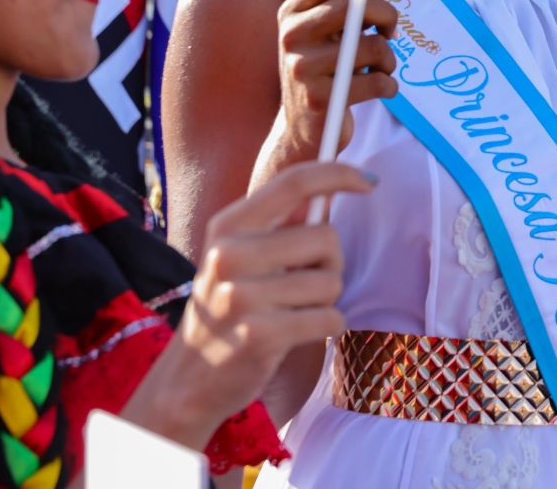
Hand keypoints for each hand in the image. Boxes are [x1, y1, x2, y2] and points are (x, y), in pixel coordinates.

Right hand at [129, 162, 373, 449]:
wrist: (186, 382)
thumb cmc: (228, 311)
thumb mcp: (238, 257)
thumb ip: (280, 224)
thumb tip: (334, 185)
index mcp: (227, 225)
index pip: (293, 183)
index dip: (338, 174)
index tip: (370, 180)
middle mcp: (229, 255)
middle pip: (326, 237)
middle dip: (331, 263)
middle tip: (302, 285)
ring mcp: (241, 296)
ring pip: (332, 281)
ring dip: (326, 300)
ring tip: (293, 313)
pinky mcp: (259, 335)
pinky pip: (330, 318)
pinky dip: (327, 327)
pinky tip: (298, 335)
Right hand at [277, 0, 402, 155]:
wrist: (304, 131)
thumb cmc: (326, 73)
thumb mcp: (332, 36)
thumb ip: (351, 8)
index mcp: (291, 14)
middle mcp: (291, 36)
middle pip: (354, 5)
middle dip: (387, 15)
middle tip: (394, 30)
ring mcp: (302, 68)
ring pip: (371, 46)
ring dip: (389, 58)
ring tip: (382, 69)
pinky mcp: (320, 99)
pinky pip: (376, 82)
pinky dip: (389, 85)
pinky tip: (382, 89)